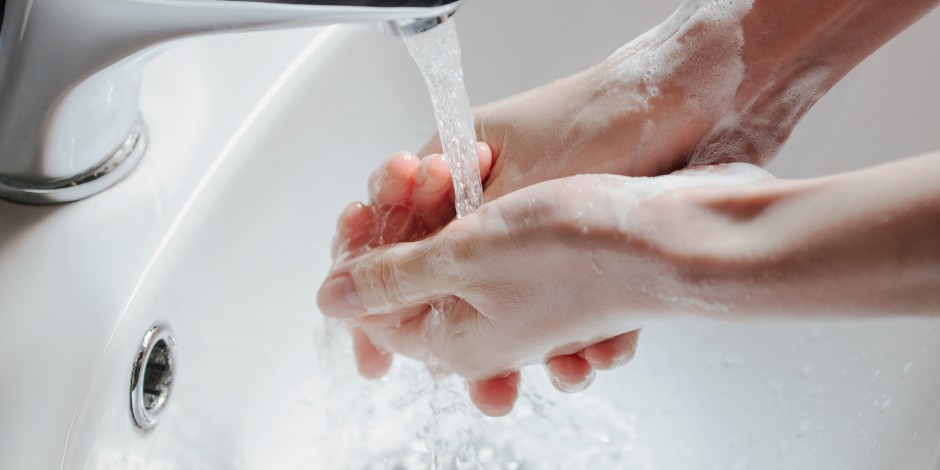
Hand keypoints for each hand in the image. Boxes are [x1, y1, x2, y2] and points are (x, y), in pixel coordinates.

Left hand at [320, 163, 773, 412]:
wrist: (675, 240)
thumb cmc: (584, 254)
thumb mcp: (465, 257)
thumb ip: (392, 277)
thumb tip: (332, 299)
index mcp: (453, 342)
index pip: (376, 309)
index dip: (365, 250)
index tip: (375, 201)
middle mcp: (484, 333)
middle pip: (414, 277)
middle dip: (410, 218)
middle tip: (424, 169)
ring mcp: (518, 308)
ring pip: (453, 255)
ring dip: (449, 208)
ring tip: (461, 167)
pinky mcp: (546, 280)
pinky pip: (493, 246)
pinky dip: (486, 211)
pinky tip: (497, 178)